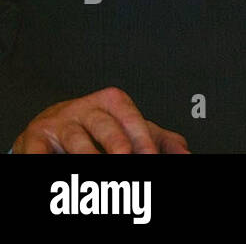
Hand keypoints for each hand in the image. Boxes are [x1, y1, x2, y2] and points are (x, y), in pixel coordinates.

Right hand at [13, 86, 188, 153]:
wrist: (52, 128)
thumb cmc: (98, 130)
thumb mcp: (132, 130)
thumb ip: (161, 141)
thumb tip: (186, 155)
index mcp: (112, 102)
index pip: (130, 118)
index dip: (142, 138)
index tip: (150, 155)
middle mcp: (85, 108)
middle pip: (104, 126)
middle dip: (117, 145)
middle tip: (127, 159)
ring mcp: (59, 122)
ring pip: (75, 139)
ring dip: (87, 156)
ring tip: (96, 167)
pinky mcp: (34, 137)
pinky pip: (38, 150)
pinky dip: (44, 158)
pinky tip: (51, 163)